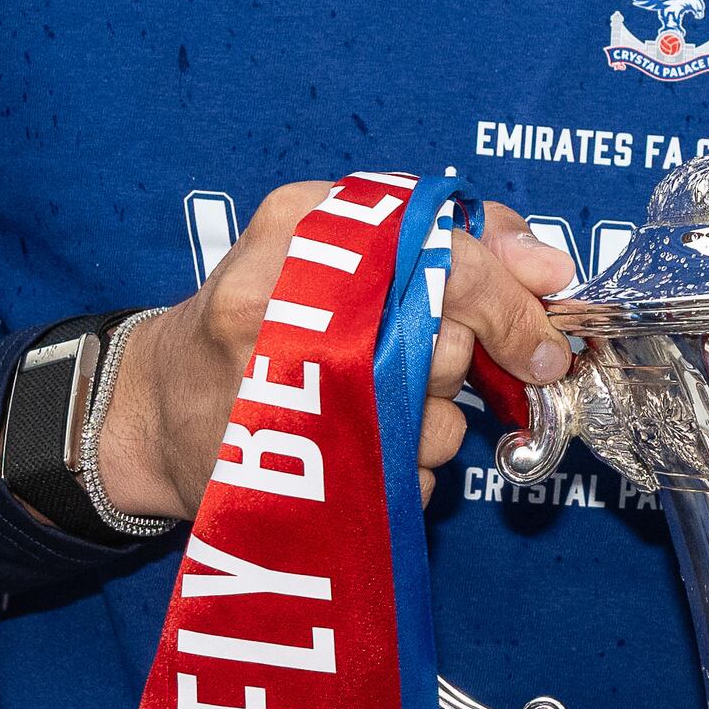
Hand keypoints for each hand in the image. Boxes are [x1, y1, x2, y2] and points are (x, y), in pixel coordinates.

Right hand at [96, 189, 573, 519]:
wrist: (157, 406)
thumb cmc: (261, 308)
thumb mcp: (337, 234)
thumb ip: (453, 231)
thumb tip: (551, 269)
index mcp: (298, 227)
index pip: (445, 259)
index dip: (510, 302)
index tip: (546, 340)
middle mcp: (285, 309)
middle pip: (447, 347)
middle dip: (457, 361)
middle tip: (415, 361)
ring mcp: (286, 402)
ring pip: (437, 425)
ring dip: (430, 421)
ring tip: (364, 400)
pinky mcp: (295, 479)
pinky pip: (409, 482)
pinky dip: (402, 468)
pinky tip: (353, 444)